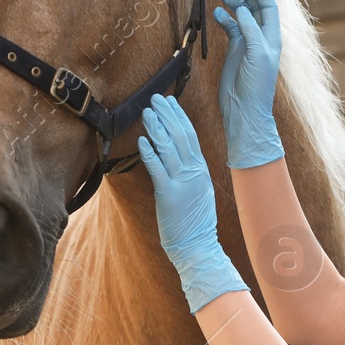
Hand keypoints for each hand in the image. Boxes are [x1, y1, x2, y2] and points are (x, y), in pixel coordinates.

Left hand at [137, 94, 249, 314]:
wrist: (198, 246)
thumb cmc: (195, 221)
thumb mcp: (198, 190)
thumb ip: (189, 171)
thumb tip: (176, 154)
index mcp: (201, 169)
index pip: (190, 136)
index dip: (178, 116)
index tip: (169, 102)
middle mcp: (194, 172)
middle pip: (181, 136)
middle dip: (167, 115)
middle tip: (155, 99)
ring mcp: (183, 182)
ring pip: (169, 148)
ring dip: (157, 128)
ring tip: (146, 113)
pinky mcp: (169, 195)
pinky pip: (158, 169)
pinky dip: (150, 153)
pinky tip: (142, 141)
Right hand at [213, 0, 284, 168]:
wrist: (245, 109)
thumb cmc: (256, 85)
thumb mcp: (257, 54)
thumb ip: (250, 30)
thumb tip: (241, 8)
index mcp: (271, 36)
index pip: (268, 4)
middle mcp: (261, 36)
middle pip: (255, 6)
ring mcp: (247, 43)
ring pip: (241, 15)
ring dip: (234, 3)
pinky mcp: (235, 50)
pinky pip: (230, 28)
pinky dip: (224, 19)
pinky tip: (216, 14)